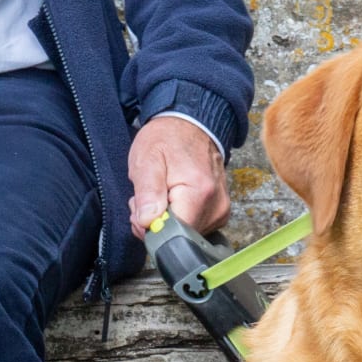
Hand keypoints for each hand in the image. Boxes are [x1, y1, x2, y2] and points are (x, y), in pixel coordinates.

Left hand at [128, 115, 228, 236]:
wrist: (189, 125)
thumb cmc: (167, 139)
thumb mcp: (147, 160)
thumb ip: (147, 193)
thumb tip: (148, 222)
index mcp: (199, 193)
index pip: (173, 234)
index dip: (152, 228)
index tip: (141, 210)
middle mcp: (216, 206)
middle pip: (180, 237)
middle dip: (157, 225)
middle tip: (148, 198)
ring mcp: (221, 212)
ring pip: (186, 235)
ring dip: (167, 222)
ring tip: (161, 194)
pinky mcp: (220, 213)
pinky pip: (194, 228)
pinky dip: (179, 218)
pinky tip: (173, 199)